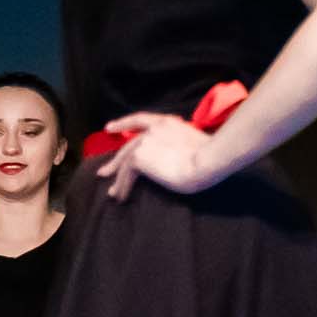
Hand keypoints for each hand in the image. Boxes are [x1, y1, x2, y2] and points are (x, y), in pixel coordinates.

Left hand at [97, 115, 217, 200]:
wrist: (207, 160)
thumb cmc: (211, 156)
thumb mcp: (194, 145)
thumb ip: (180, 146)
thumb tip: (177, 158)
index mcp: (166, 122)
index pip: (139, 120)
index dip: (123, 124)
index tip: (110, 128)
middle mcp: (151, 130)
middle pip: (128, 146)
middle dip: (115, 161)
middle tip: (105, 172)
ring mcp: (143, 143)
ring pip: (125, 163)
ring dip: (118, 179)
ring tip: (113, 193)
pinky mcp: (139, 158)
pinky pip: (126, 175)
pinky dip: (122, 187)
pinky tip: (121, 197)